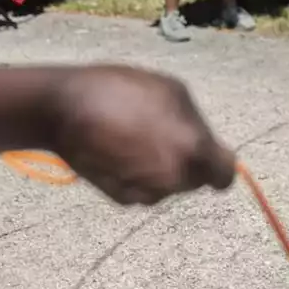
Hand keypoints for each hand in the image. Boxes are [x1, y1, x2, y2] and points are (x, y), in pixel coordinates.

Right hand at [48, 67, 234, 204]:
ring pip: (168, 186)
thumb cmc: (121, 90)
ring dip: (159, 169)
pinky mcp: (122, 198)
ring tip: (133, 137)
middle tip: (160, 135)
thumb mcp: (171, 92)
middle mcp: (174, 178)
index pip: (223, 175)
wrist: (64, 107)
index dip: (217, 166)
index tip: (207, 157)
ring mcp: (146, 192)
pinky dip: (135, 176)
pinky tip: (117, 150)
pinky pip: (142, 190)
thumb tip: (206, 145)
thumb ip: (195, 124)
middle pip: (194, 180)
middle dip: (185, 162)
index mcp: (193, 148)